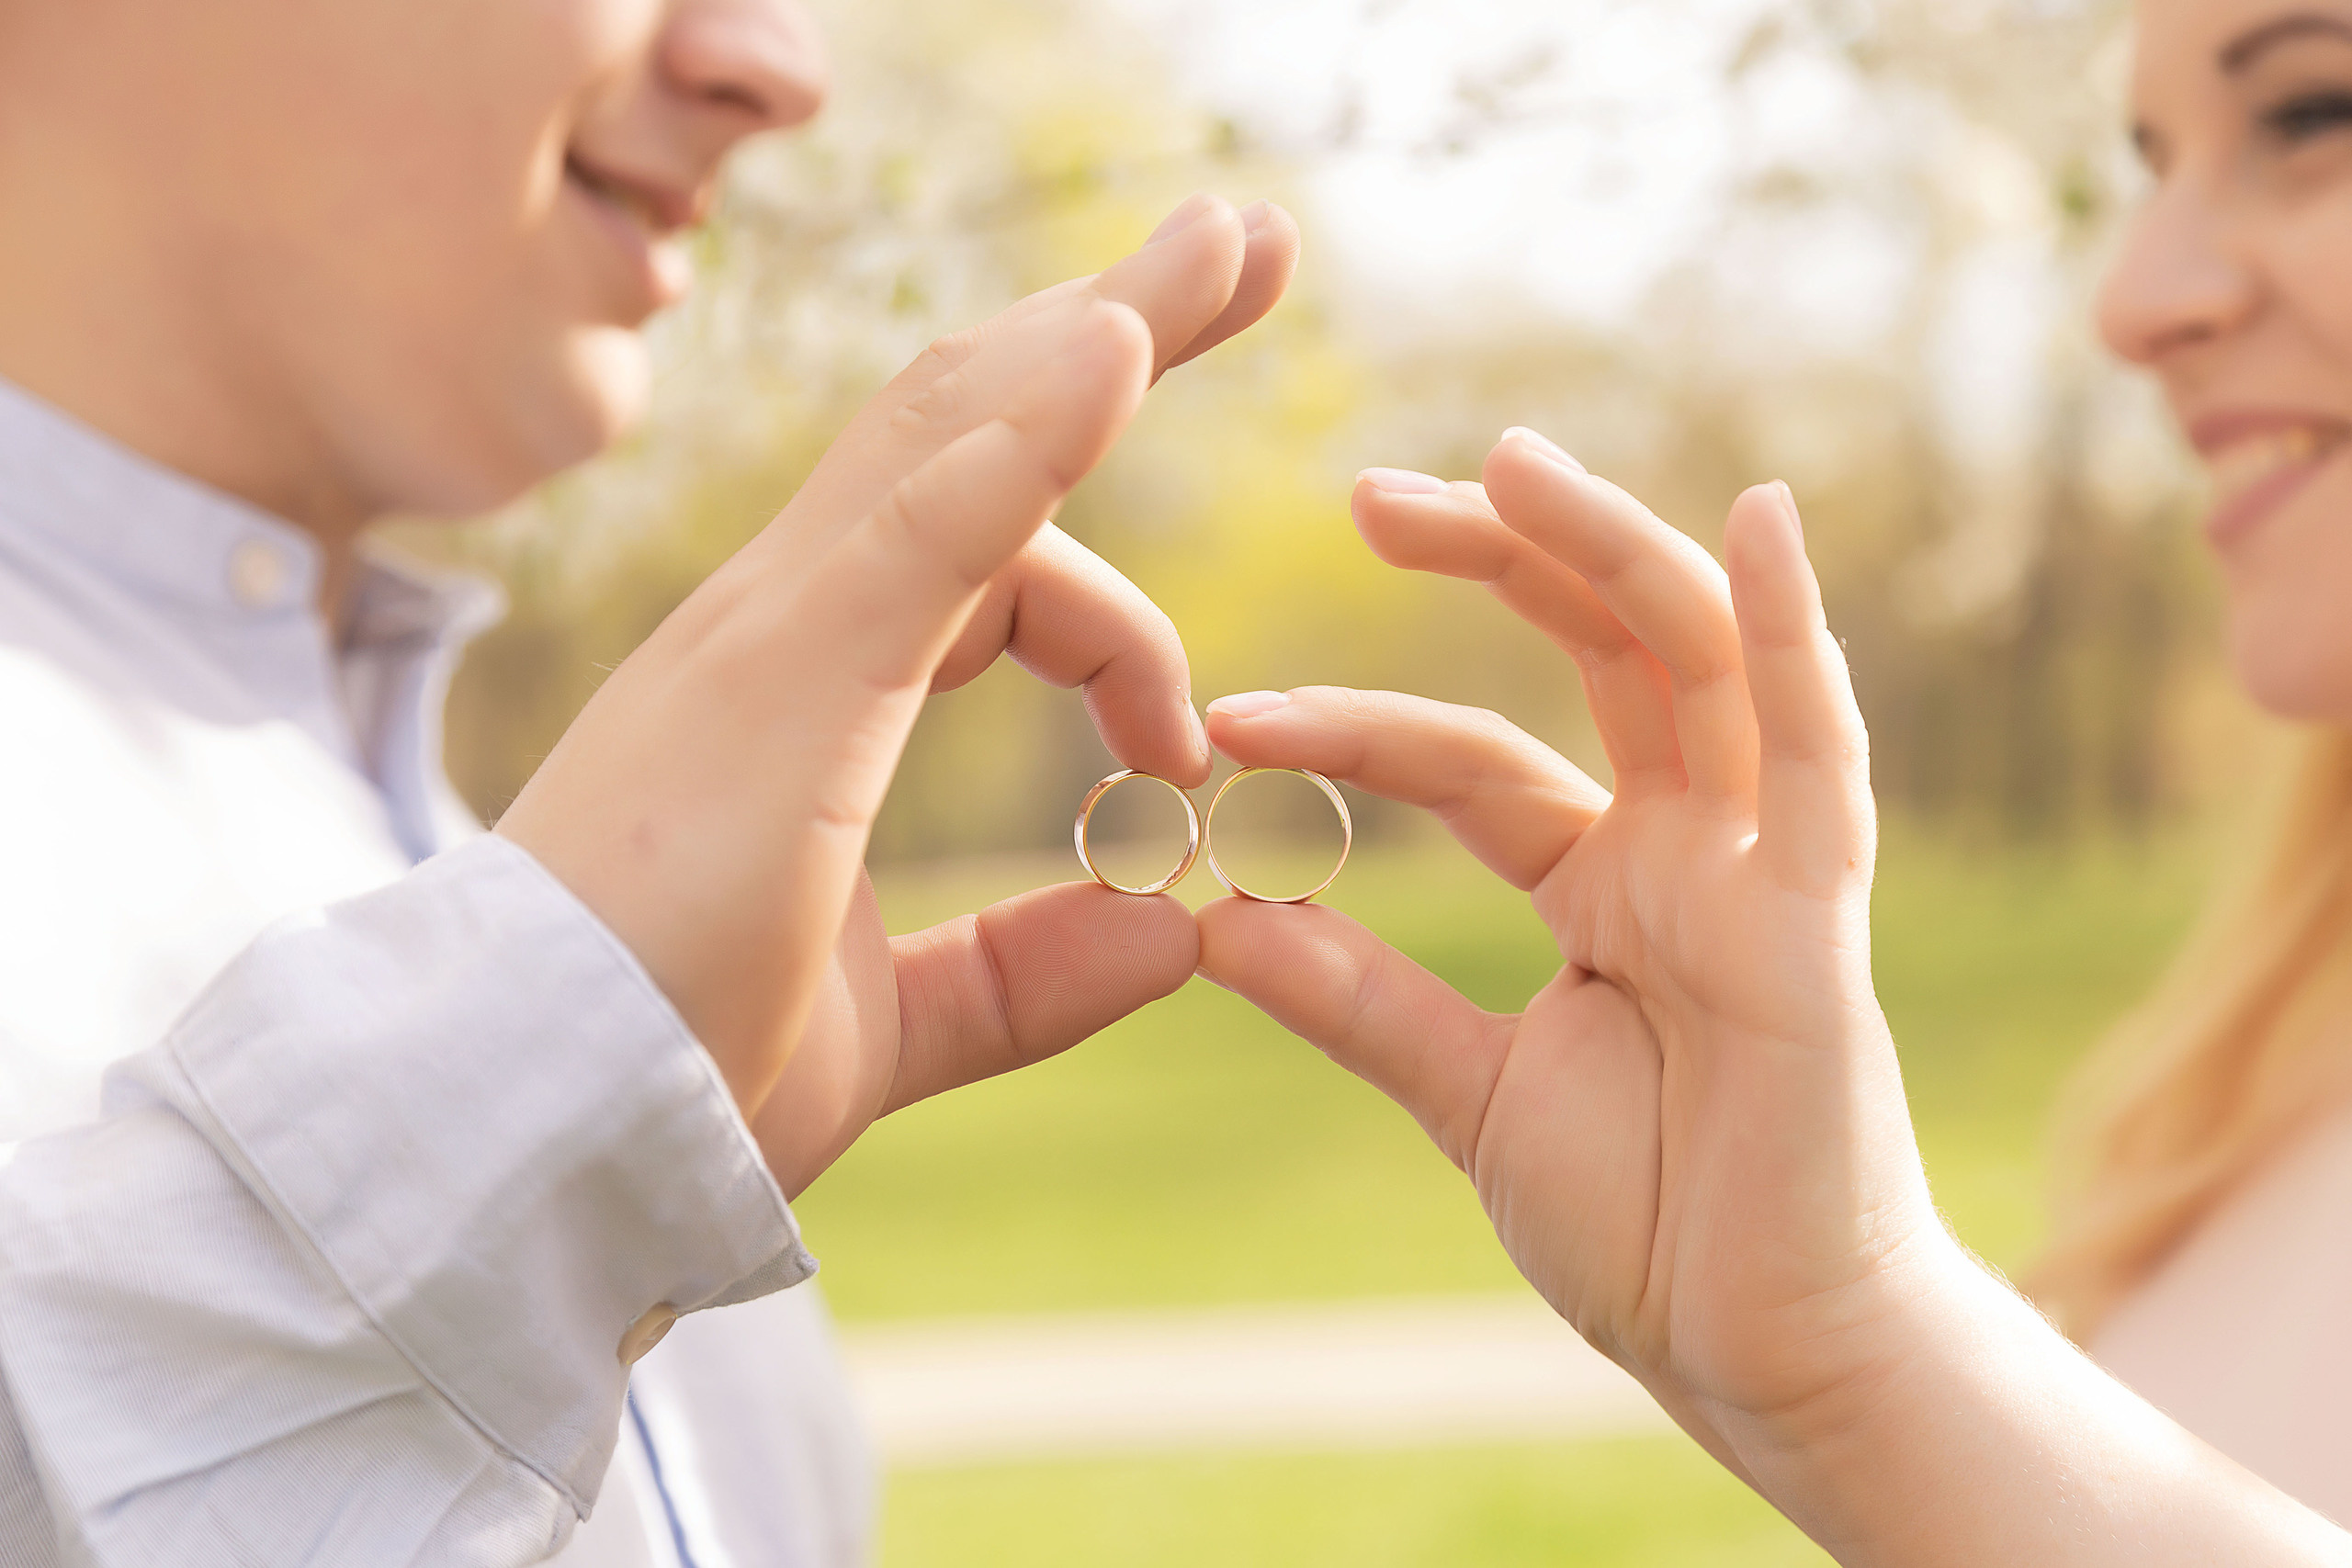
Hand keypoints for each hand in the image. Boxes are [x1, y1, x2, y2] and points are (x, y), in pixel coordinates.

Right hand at [499, 194, 1299, 1195]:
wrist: (522, 1136)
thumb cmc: (673, 1075)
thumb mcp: (893, 1023)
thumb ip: (1021, 973)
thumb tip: (1168, 926)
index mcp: (806, 690)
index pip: (976, 548)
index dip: (1110, 612)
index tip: (1188, 740)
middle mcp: (788, 622)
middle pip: (972, 420)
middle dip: (1115, 326)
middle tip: (1246, 243)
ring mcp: (778, 631)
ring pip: (959, 421)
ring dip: (1109, 322)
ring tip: (1241, 236)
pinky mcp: (781, 676)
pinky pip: (924, 521)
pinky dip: (1030, 428)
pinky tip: (1125, 343)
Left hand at [1194, 430, 1950, 1476]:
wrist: (1761, 1358)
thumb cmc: (1649, 1224)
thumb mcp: (1470, 1093)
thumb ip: (1358, 998)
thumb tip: (1213, 918)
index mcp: (1608, 880)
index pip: (1467, 757)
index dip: (1352, 727)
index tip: (1226, 719)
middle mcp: (1689, 846)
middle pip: (1594, 652)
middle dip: (1495, 560)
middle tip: (1366, 494)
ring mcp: (1760, 868)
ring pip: (1694, 664)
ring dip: (1606, 553)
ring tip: (1508, 463)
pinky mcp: (1819, 919)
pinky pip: (1817, 755)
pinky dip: (1795, 633)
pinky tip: (1757, 519)